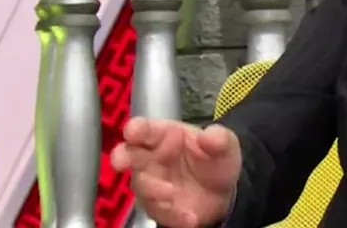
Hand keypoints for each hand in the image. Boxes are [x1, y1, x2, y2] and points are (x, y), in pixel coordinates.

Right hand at [111, 118, 241, 226]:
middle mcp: (153, 157)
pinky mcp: (157, 206)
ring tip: (172, 194)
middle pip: (129, 154)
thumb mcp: (225, 146)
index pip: (147, 129)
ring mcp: (152, 182)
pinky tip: (188, 217)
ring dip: (153, 190)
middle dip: (122, 156)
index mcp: (167, 135)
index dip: (137, 128)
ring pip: (140, 185)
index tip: (132, 131)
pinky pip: (156, 210)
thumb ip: (219, 139)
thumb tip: (209, 135)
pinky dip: (171, 214)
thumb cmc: (216, 161)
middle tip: (120, 161)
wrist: (223, 194)